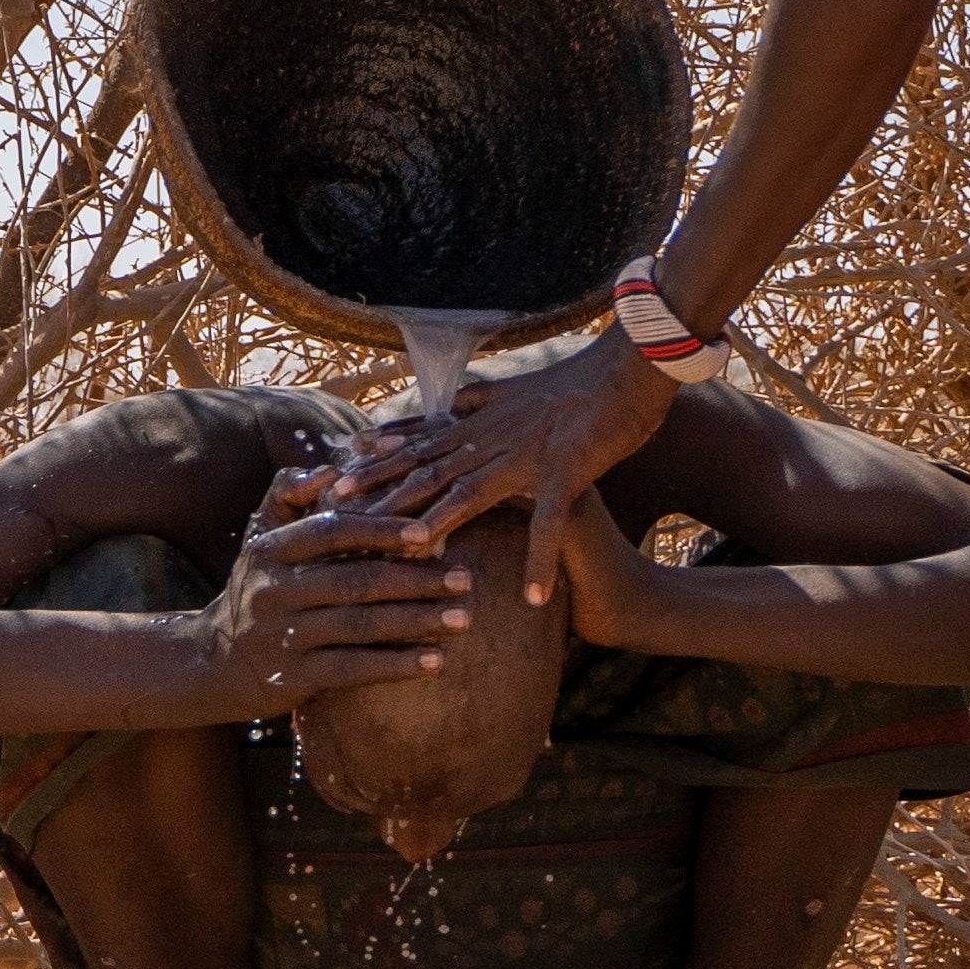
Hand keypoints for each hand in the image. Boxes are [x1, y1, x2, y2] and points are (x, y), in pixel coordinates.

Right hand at [171, 461, 476, 717]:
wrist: (216, 662)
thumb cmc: (256, 589)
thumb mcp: (259, 538)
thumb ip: (288, 495)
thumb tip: (329, 468)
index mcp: (270, 550)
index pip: (330, 531)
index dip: (380, 530)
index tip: (428, 534)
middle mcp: (273, 592)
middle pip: (355, 581)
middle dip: (416, 580)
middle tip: (465, 579)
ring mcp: (283, 637)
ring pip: (360, 627)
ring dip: (417, 623)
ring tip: (463, 619)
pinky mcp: (294, 676)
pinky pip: (353, 669)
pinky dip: (396, 666)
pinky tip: (435, 661)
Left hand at [362, 336, 673, 617]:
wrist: (632, 371)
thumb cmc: (582, 385)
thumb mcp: (521, 392)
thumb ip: (483, 401)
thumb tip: (451, 401)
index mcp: (485, 423)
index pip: (423, 439)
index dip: (381, 454)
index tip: (340, 464)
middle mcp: (496, 438)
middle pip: (429, 464)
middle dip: (383, 484)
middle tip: (337, 500)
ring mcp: (527, 456)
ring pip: (471, 489)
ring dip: (436, 518)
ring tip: (406, 546)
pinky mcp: (566, 472)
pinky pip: (550, 523)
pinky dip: (540, 560)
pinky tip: (530, 596)